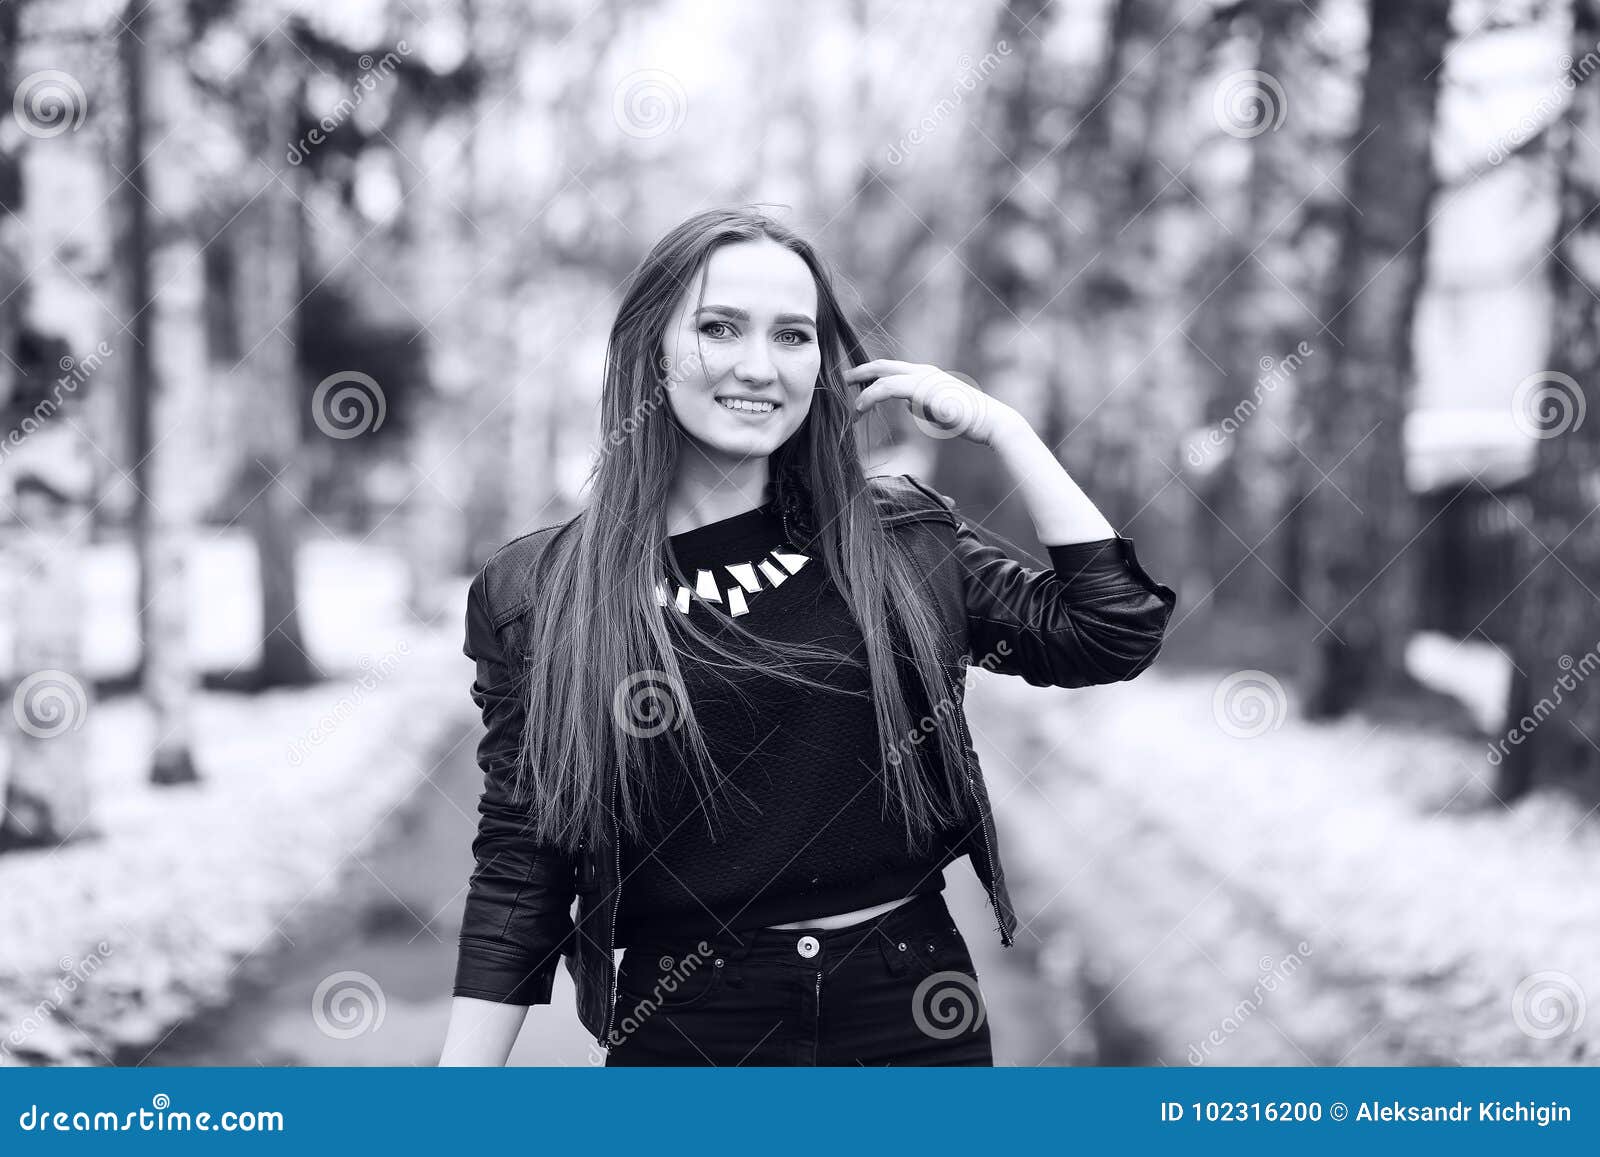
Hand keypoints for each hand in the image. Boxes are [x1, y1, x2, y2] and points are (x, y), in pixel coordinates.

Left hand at [844, 359, 1020, 447]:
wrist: (988, 421)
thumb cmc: (966, 419)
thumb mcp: (937, 409)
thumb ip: (920, 402)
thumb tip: (908, 404)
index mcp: (925, 374)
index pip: (891, 369)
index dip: (870, 375)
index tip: (853, 385)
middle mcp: (922, 370)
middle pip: (881, 365)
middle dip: (857, 372)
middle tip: (838, 382)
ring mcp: (922, 377)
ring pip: (880, 374)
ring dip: (859, 387)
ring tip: (846, 403)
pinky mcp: (921, 389)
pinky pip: (886, 388)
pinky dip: (869, 396)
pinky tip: (859, 408)